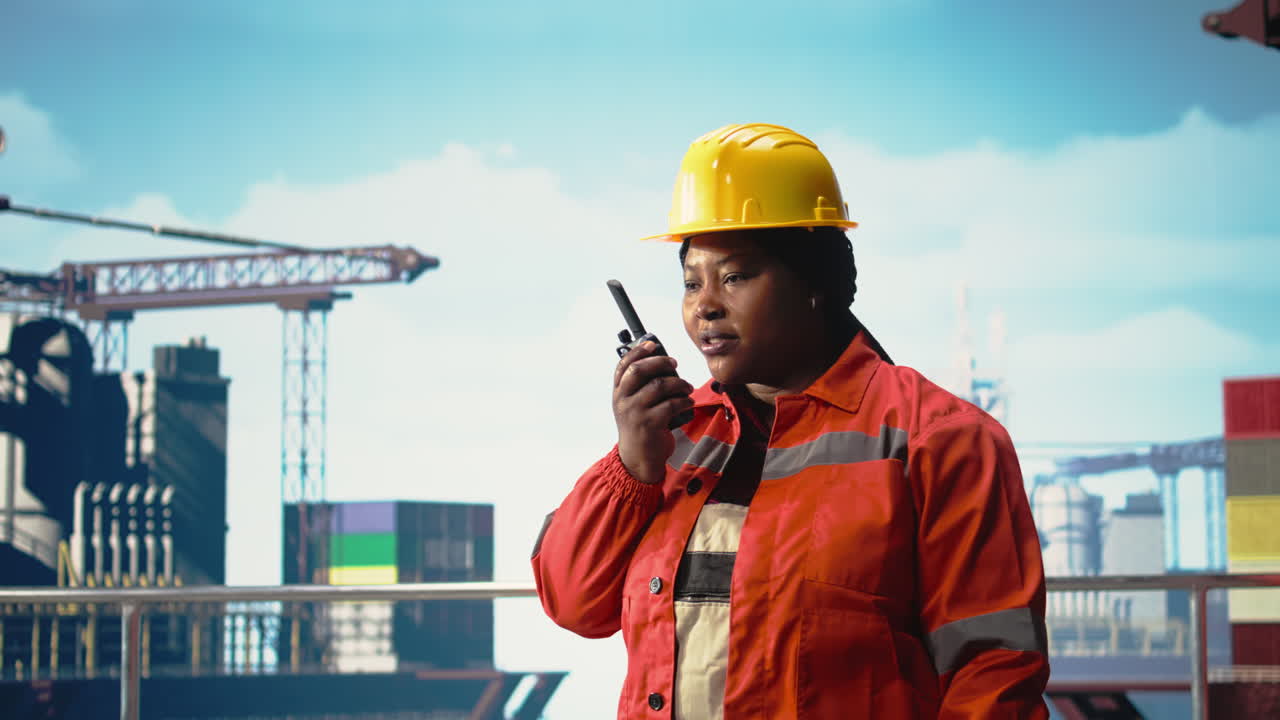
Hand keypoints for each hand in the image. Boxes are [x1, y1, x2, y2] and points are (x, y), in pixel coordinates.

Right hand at [612, 341, 695, 484]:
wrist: (638, 458)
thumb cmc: (640, 428)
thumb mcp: (632, 406)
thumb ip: (639, 387)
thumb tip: (662, 364)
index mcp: (618, 393)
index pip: (623, 365)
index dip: (638, 351)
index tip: (653, 345)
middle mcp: (623, 400)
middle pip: (640, 370)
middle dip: (660, 362)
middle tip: (674, 364)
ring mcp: (635, 412)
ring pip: (659, 386)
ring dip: (679, 383)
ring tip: (687, 387)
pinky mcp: (649, 424)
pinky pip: (671, 404)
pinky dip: (684, 401)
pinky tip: (688, 402)